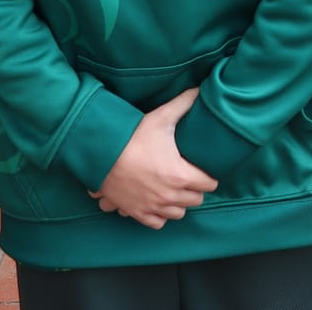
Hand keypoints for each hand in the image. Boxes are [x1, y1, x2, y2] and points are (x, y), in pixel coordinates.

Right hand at [93, 88, 218, 227]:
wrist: (101, 155)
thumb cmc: (133, 137)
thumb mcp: (161, 117)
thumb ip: (184, 103)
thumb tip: (200, 89)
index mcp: (180, 174)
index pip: (208, 184)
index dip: (209, 176)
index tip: (206, 171)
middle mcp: (169, 195)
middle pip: (195, 200)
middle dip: (195, 190)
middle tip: (191, 178)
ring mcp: (152, 206)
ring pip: (178, 214)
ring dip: (179, 204)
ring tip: (176, 191)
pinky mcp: (136, 212)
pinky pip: (157, 223)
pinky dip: (160, 216)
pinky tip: (158, 203)